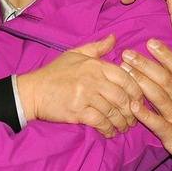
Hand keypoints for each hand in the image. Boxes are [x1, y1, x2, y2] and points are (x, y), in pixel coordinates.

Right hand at [16, 34, 142, 137]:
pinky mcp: (78, 112)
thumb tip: (114, 38)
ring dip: (122, 123)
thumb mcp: (74, 54)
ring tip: (124, 127)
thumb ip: (97, 47)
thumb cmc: (54, 73)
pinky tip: (110, 132)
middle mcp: (93, 79)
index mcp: (95, 65)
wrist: (32, 91)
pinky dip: (108, 129)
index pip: (126, 78)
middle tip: (134, 118)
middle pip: (123, 97)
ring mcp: (85, 96)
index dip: (137, 92)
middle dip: (132, 111)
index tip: (139, 101)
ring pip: (113, 112)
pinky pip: (100, 122)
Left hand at [121, 39, 171, 168]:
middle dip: (145, 65)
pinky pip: (159, 125)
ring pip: (159, 98)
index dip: (165, 55)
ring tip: (126, 72)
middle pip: (165, 80)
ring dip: (141, 83)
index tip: (150, 43)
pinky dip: (147, 116)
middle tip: (127, 53)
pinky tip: (133, 106)